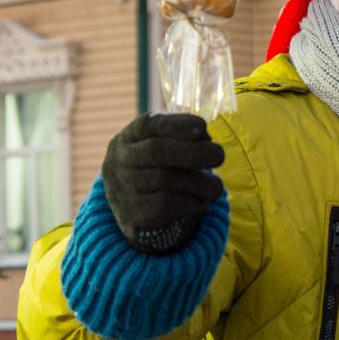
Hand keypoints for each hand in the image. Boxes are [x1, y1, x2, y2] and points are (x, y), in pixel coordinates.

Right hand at [101, 113, 224, 253]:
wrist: (131, 207)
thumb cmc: (156, 167)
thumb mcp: (160, 145)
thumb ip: (181, 137)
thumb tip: (205, 139)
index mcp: (129, 137)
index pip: (149, 124)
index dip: (177, 124)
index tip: (203, 128)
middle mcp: (120, 160)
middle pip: (156, 151)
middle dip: (194, 152)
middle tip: (219, 156)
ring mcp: (122, 188)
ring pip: (165, 180)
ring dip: (200, 183)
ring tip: (216, 187)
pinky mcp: (132, 215)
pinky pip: (166, 206)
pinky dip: (191, 203)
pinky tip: (202, 204)